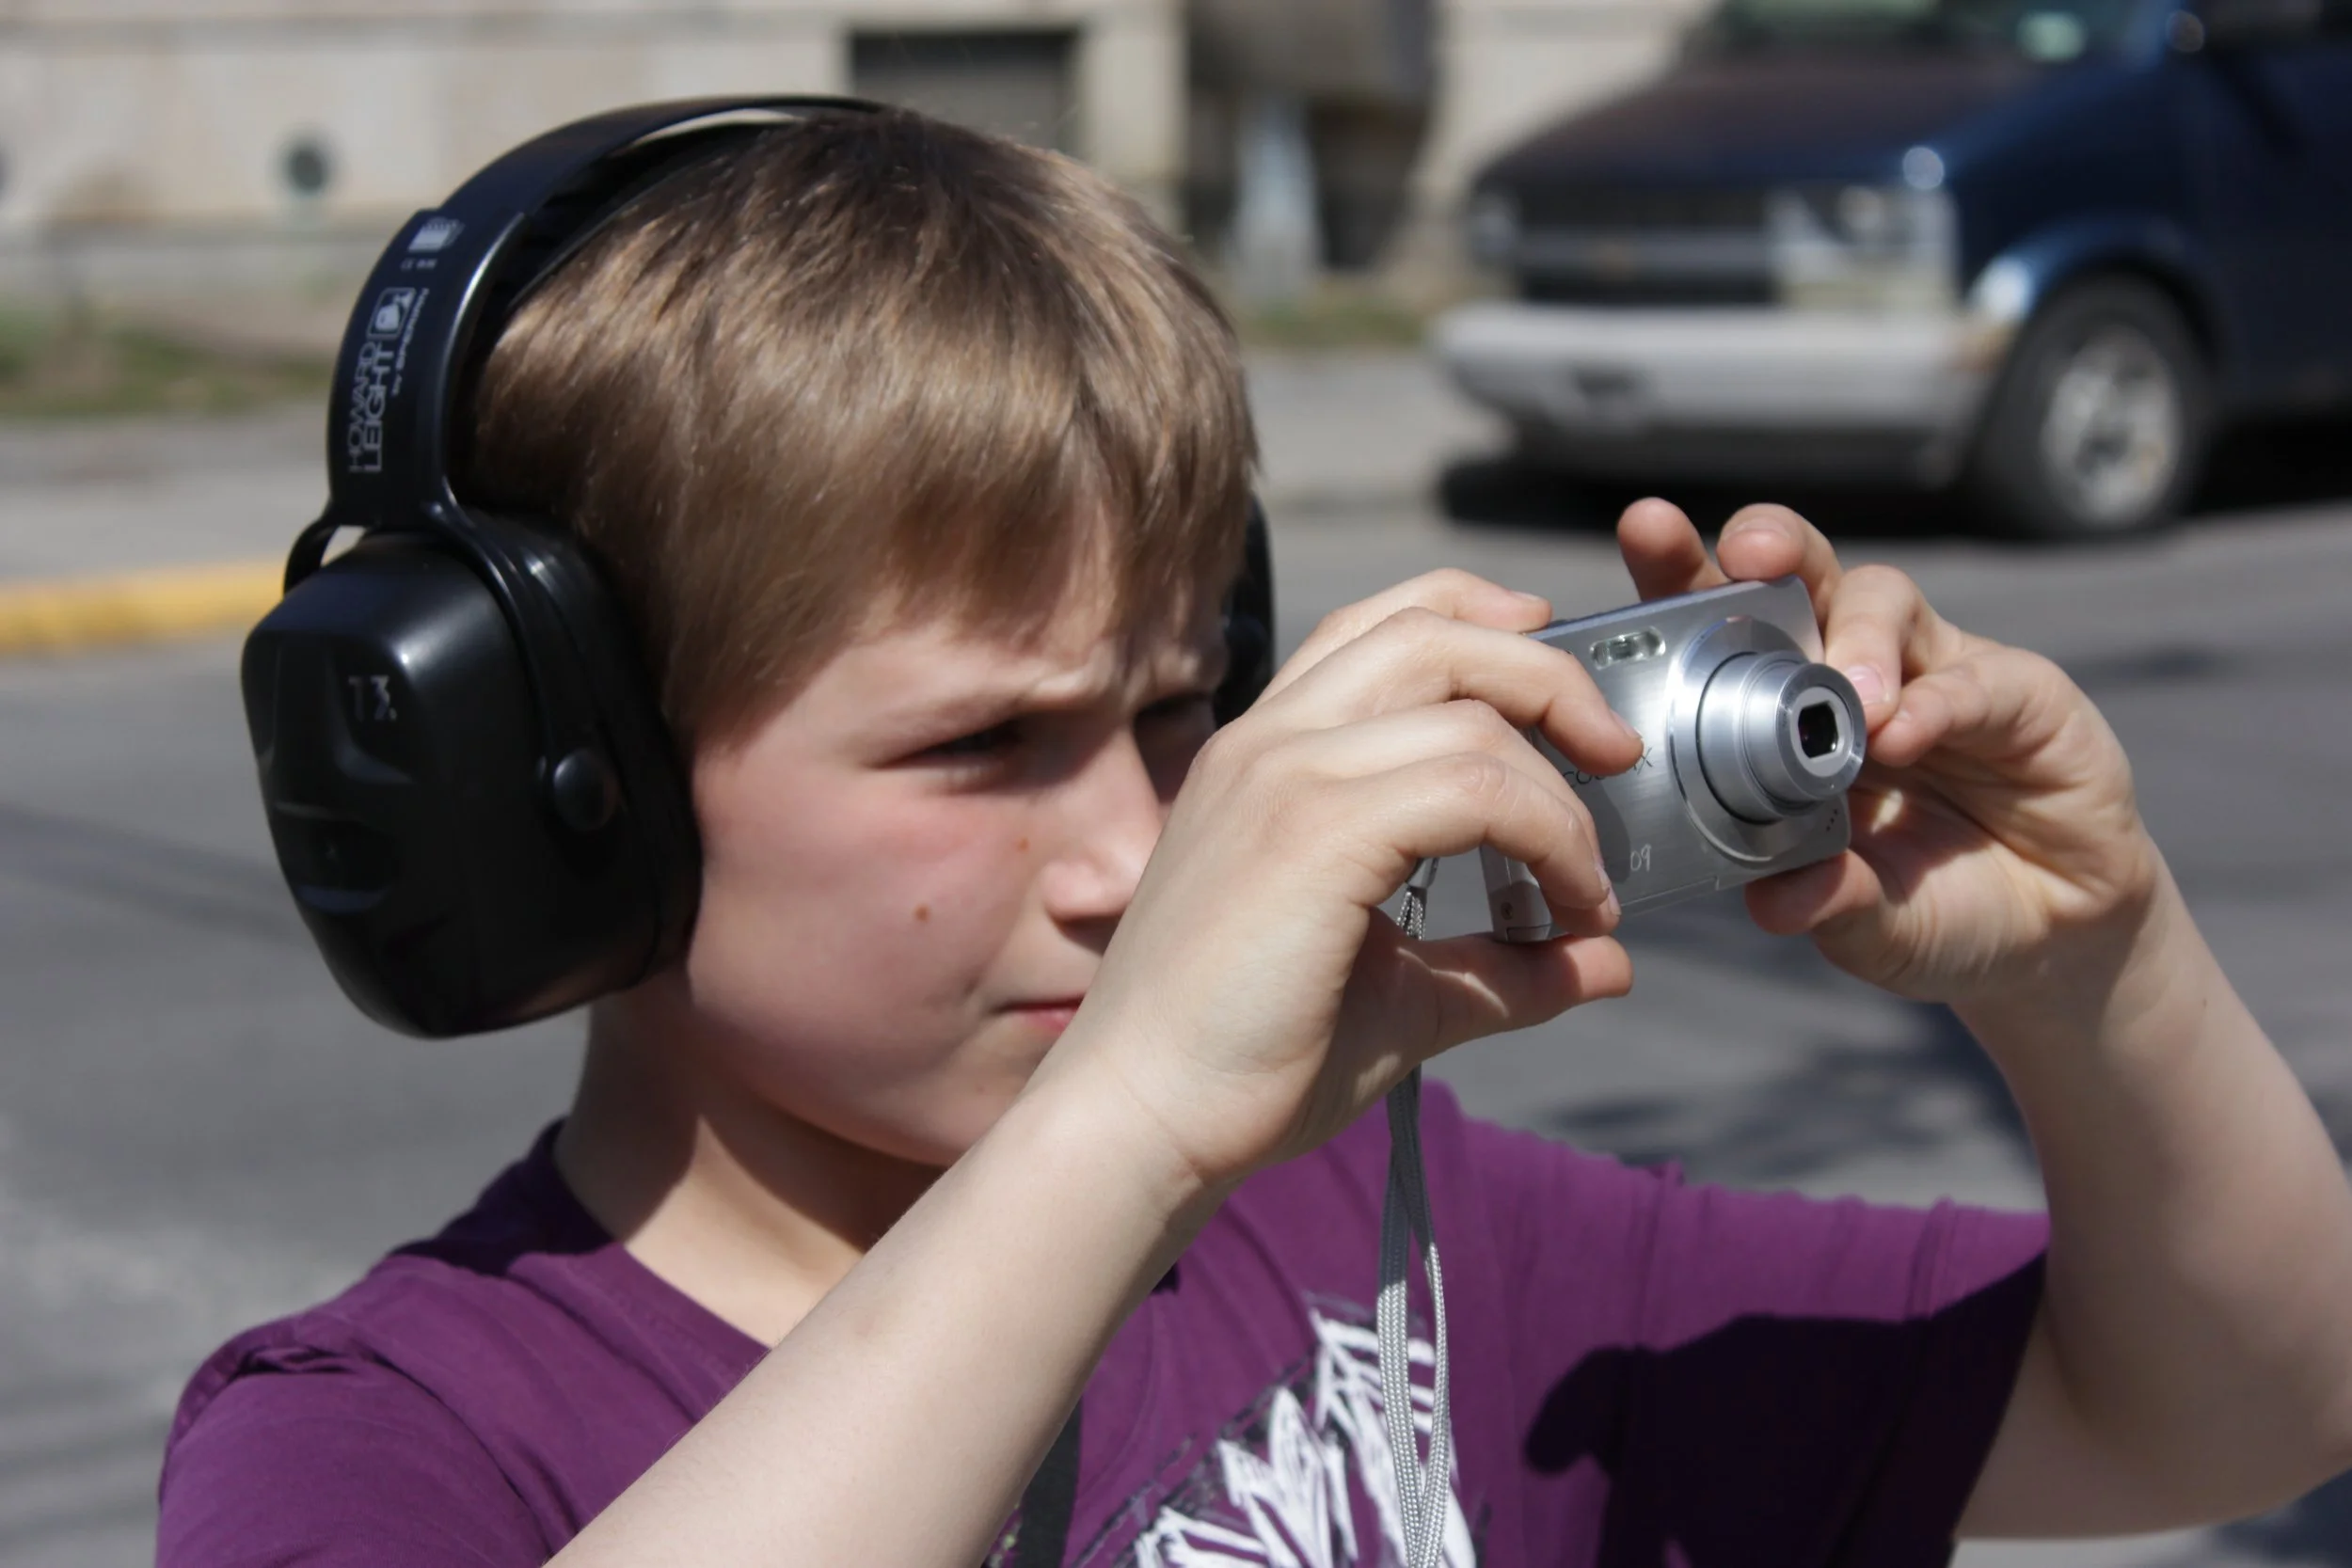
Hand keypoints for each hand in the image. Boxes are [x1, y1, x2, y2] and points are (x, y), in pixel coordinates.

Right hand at [1037, 572, 1641, 1192]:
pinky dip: (1548, 835)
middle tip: (1616, 757)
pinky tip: (1568, 907)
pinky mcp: (1313, 831)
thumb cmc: (1246, 1061)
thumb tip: (1608, 963)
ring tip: (1588, 879)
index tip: (1560, 683)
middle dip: (1551, 675)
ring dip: (1560, 784)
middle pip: (1434, 627)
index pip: (1382, 624)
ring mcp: (1284, 774)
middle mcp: (1269, 740)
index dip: (1485, 621)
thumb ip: (1498, 965)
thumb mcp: (1401, 993)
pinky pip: (1472, 785)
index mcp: (1267, 753)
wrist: (1144, 1118)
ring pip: (1467, 702)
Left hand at [1615, 498, 2162, 1008]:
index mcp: (1780, 714)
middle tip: (1747, 553)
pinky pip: (1974, 677)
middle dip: (1767, 545)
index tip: (1644, 534)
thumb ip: (1825, 904)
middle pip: (1798, 576)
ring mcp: (1933, 671)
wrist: (2049, 935)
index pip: (1722, 630)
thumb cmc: (1928, 908)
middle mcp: (1848, 672)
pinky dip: (1937, 701)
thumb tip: (1774, 903)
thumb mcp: (1867, 923)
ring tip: (1853, 700)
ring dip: (1859, 638)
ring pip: (1882, 600)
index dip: (1681, 580)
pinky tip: (1909, 733)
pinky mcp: (2020, 691)